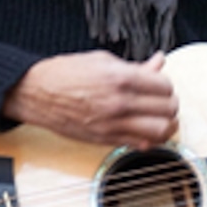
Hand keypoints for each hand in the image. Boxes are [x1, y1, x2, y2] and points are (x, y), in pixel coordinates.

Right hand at [2, 51, 178, 148]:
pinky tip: (144, 130)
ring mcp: (113, 124)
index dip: (165, 85)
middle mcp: (119, 103)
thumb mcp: (102, 61)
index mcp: (121, 78)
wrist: (36, 93)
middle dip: (169, 104)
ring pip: (161, 131)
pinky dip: (149, 139)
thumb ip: (135, 67)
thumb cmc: (65, 74)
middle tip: (163, 101)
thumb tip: (159, 62)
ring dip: (165, 124)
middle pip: (168, 109)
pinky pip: (141, 145)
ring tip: (160, 118)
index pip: (165, 86)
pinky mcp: (106, 139)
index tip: (159, 85)